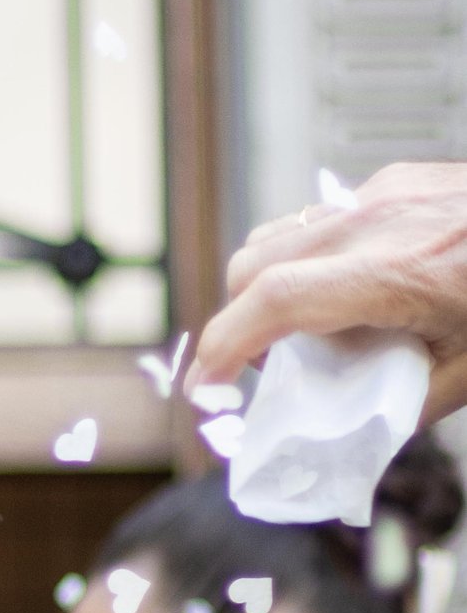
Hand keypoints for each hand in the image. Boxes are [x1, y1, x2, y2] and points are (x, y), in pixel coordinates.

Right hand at [197, 162, 466, 422]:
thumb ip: (406, 402)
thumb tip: (356, 432)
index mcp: (399, 274)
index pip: (276, 301)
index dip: (225, 345)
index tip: (207, 384)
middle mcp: (379, 222)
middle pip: (256, 265)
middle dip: (238, 320)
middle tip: (256, 367)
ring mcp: (384, 192)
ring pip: (280, 236)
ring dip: (269, 286)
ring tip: (299, 329)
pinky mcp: (395, 179)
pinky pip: (324, 219)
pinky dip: (313, 258)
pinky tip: (347, 288)